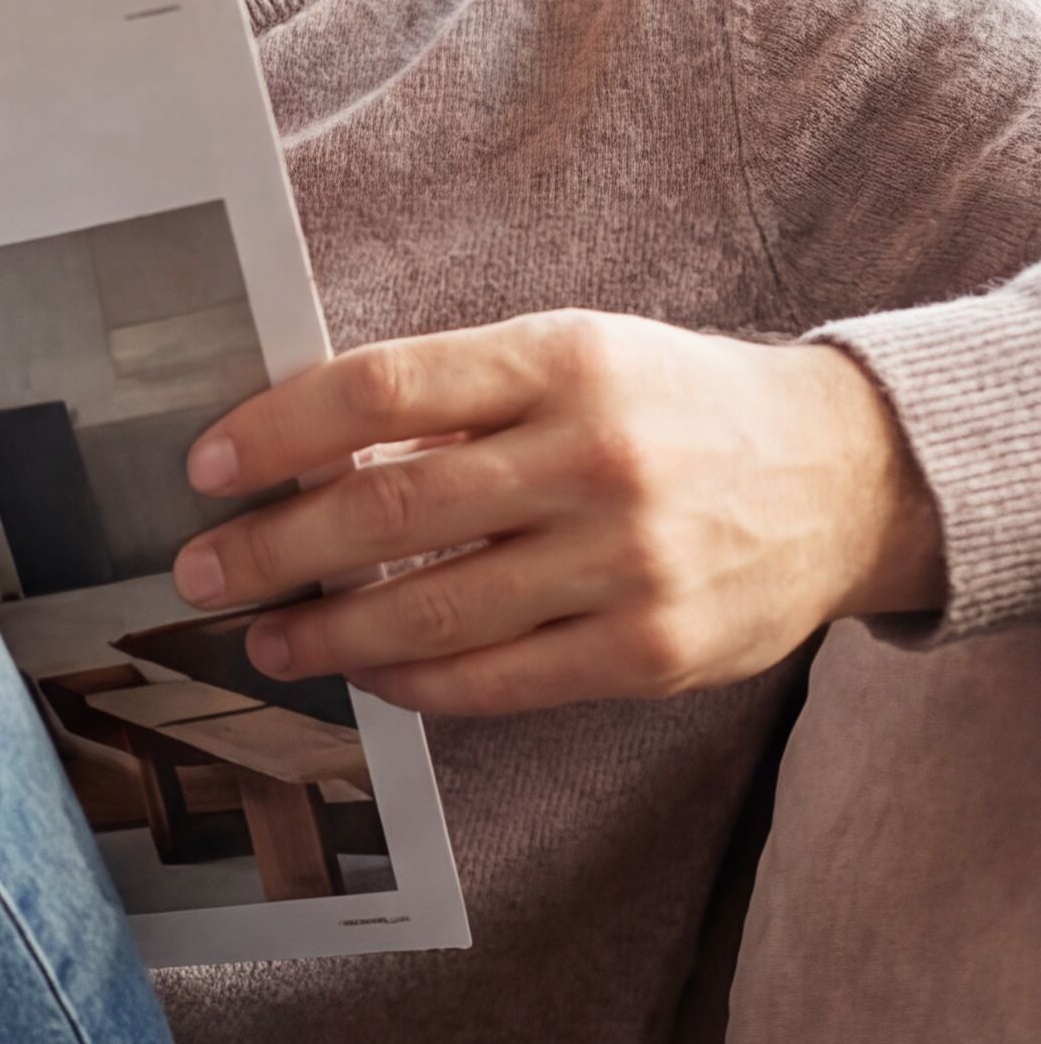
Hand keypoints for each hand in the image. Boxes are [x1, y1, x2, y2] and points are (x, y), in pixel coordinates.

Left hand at [170, 310, 944, 717]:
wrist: (842, 478)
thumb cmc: (670, 412)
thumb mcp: (573, 360)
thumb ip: (455, 400)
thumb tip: (301, 452)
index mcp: (560, 362)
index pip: (379, 389)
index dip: (276, 431)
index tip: (206, 467)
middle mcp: (593, 458)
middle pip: (387, 506)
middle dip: (271, 548)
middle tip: (201, 573)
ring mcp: (625, 561)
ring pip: (431, 609)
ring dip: (325, 633)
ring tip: (266, 639)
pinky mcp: (650, 650)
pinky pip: (496, 680)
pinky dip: (412, 683)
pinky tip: (367, 675)